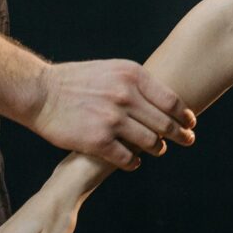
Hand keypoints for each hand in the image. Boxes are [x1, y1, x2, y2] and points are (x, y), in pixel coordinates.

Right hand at [28, 59, 195, 168]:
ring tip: (158, 150)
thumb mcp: (112, 69)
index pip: (171, 100)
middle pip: (165, 123)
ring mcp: (113, 120)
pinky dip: (134, 162)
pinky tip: (134, 161)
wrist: (42, 92)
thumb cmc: (77, 80)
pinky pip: (127, 158)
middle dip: (180, 135)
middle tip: (187, 140)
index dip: (184, 114)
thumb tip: (163, 100)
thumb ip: (136, 83)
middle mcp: (126, 96)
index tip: (190, 122)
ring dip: (157, 149)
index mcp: (132, 75)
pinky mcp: (98, 142)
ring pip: (150, 142)